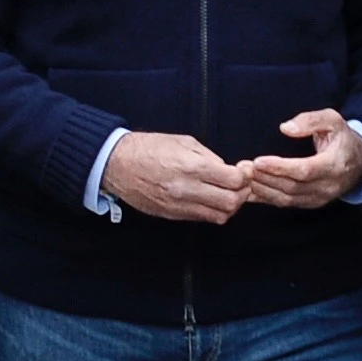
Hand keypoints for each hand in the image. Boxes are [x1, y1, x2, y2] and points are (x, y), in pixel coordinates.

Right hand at [104, 132, 251, 223]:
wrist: (117, 164)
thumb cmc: (149, 148)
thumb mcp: (183, 141)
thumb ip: (209, 157)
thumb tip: (227, 170)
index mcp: (192, 166)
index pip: (235, 180)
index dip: (245, 176)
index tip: (242, 171)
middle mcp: (187, 189)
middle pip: (231, 202)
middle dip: (241, 193)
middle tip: (238, 185)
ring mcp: (179, 205)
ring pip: (220, 216)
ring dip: (228, 206)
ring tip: (224, 194)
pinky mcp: (172, 215)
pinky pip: (202, 219)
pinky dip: (211, 211)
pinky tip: (208, 200)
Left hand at [240, 110, 361, 211]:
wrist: (360, 161)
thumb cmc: (342, 138)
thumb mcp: (332, 120)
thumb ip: (310, 120)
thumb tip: (285, 128)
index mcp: (334, 165)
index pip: (304, 170)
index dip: (279, 167)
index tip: (258, 161)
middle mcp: (327, 186)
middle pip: (291, 186)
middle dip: (265, 178)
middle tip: (243, 168)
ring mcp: (319, 198)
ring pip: (287, 198)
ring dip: (262, 190)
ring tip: (243, 177)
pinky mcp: (311, 203)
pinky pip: (286, 204)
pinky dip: (265, 199)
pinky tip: (248, 191)